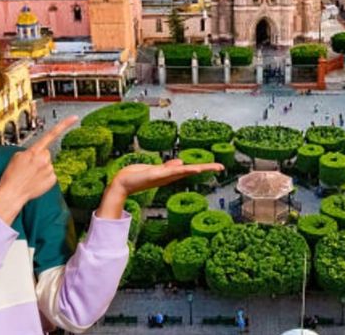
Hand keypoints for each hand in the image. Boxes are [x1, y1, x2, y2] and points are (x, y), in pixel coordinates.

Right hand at [0, 115, 78, 224]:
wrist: (12, 193)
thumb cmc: (12, 176)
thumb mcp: (17, 156)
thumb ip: (30, 151)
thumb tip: (37, 153)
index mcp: (35, 151)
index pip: (51, 134)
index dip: (64, 125)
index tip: (74, 118)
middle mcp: (45, 159)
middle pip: (47, 153)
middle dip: (40, 158)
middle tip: (29, 167)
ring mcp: (50, 169)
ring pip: (48, 164)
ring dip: (41, 168)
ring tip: (30, 175)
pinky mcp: (53, 179)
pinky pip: (50, 174)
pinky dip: (44, 177)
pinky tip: (35, 181)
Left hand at [97, 159, 223, 218]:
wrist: (123, 182)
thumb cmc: (137, 175)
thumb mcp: (155, 169)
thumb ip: (168, 166)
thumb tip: (180, 162)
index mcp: (170, 174)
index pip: (190, 169)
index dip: (204, 167)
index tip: (218, 166)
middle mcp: (170, 176)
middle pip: (191, 170)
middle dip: (206, 168)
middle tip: (221, 167)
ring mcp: (164, 176)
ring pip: (184, 171)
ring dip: (197, 169)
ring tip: (211, 167)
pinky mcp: (155, 174)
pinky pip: (171, 172)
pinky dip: (181, 170)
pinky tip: (189, 168)